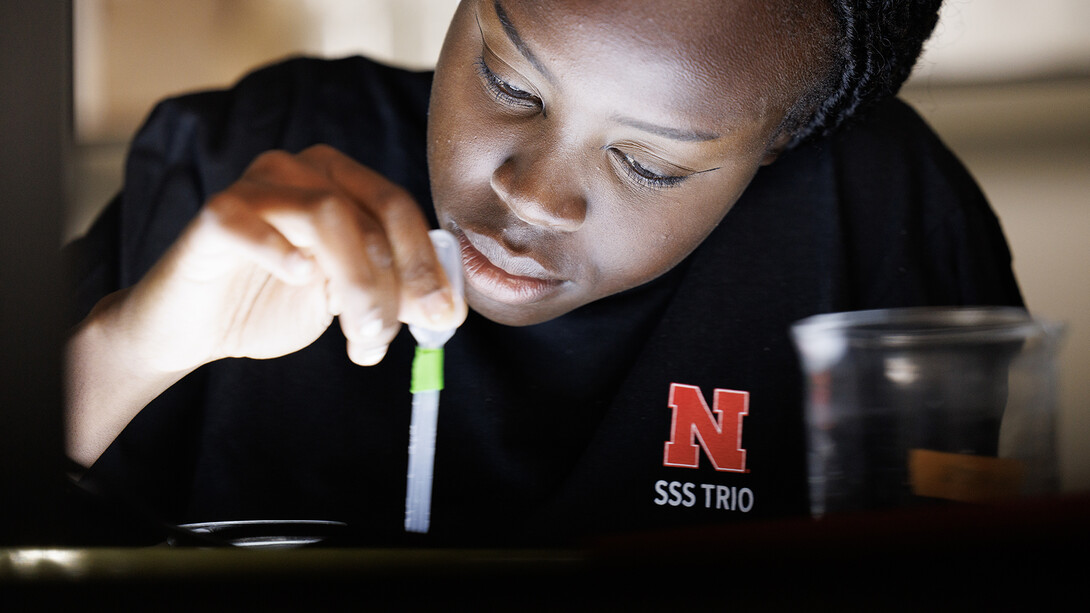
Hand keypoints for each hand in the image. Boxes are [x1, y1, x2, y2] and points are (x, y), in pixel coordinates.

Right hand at [111, 144, 466, 372]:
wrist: (195, 329)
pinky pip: (254, 224)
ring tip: (361, 336)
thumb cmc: (273, 304)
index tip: (445, 315)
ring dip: (357, 283)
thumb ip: (394, 294)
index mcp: (338, 181)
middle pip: (373, 210)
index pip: (398, 208)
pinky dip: (283, 253)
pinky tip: (302, 281)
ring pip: (327, 214)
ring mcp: (256, 186)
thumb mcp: (348, 300)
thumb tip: (448, 311)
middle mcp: (300, 169)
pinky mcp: (215, 215)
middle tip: (406, 330)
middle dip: (401, 276)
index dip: (428, 261)